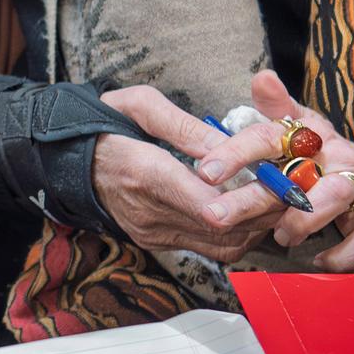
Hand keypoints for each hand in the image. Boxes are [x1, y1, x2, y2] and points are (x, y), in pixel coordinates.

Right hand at [89, 86, 281, 260]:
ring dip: (255, 226)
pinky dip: (236, 234)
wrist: (61, 160)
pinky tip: (249, 211)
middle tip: (292, 189)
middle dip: (264, 211)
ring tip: (276, 199)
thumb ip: (187, 127)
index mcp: (143, 173)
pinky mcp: (155, 242)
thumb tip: (231, 145)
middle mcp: (149, 214)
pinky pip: (208, 248)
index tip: (280, 180)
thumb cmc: (99, 124)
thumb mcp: (139, 105)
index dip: (251, 198)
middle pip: (223, 229)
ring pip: (222, 245)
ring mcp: (152, 233)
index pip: (207, 204)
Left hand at [201, 72, 353, 269]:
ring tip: (280, 235)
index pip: (271, 136)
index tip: (204, 170)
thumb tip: (261, 78)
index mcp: (314, 136)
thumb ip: (281, 110)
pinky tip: (320, 259)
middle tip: (215, 215)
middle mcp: (338, 160)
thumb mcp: (312, 128)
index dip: (235, 151)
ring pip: (332, 201)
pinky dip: (341, 255)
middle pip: (296, 177)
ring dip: (301, 221)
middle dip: (251, 198)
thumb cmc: (339, 158)